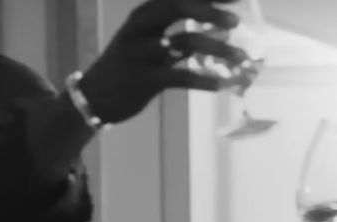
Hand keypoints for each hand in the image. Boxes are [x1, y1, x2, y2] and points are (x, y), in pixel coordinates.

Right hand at [78, 0, 244, 125]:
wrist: (94, 97)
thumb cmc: (130, 66)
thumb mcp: (150, 42)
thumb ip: (178, 34)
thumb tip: (217, 28)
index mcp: (144, 14)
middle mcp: (141, 27)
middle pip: (177, 7)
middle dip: (209, 11)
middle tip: (236, 20)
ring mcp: (141, 52)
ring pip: (183, 41)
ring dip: (217, 48)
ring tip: (241, 58)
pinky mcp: (143, 79)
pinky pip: (179, 76)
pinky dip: (203, 80)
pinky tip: (221, 84)